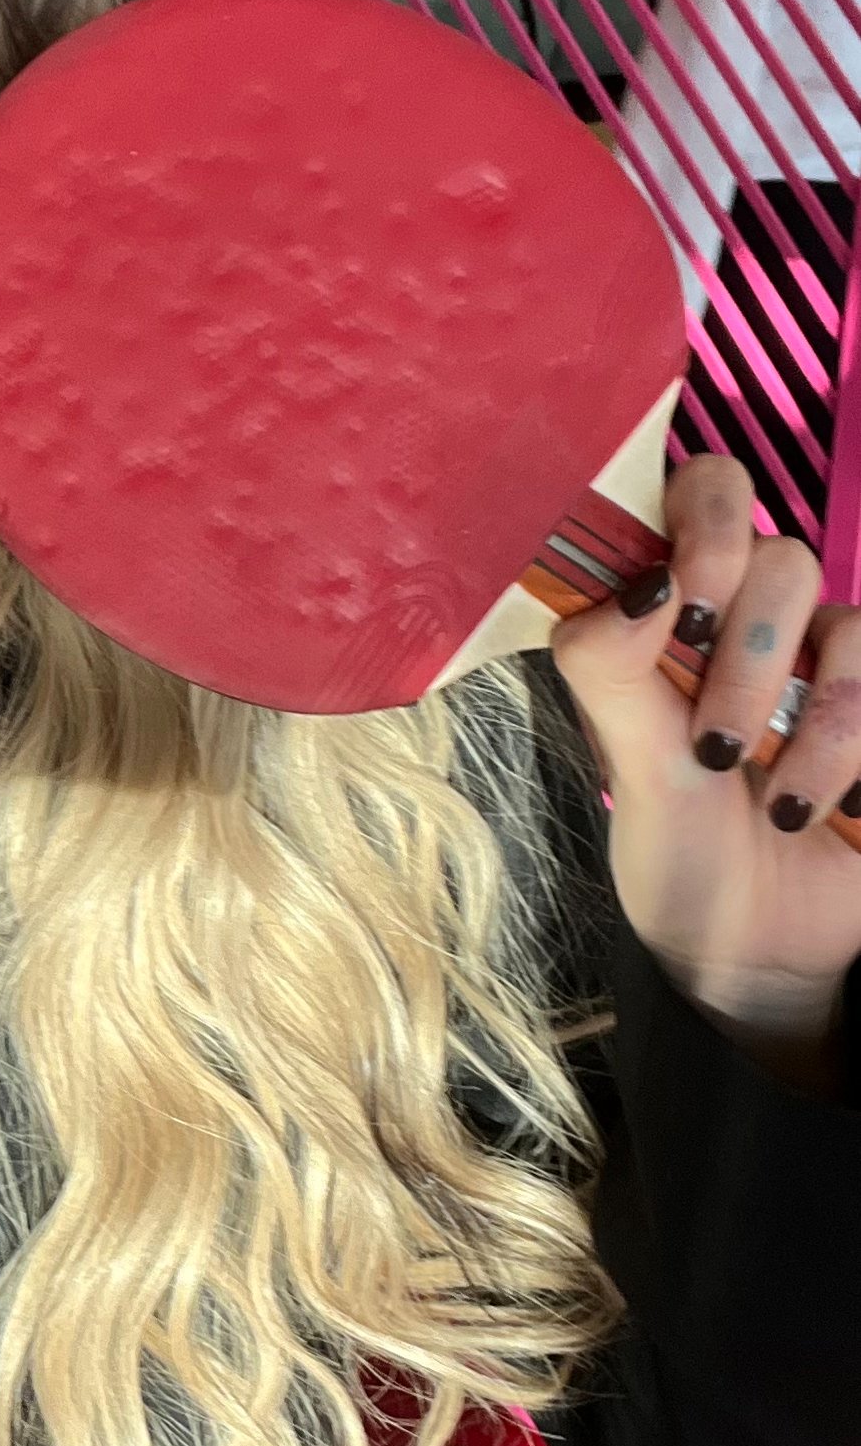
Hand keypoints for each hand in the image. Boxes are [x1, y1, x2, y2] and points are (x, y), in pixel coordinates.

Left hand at [548, 451, 860, 1032]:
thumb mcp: (627, 763)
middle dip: (748, 659)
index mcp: (682, 614)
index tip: (687, 607)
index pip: (708, 492)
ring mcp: (838, 665)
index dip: (707, 524)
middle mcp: (764, 623)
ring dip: (817, 728)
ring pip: (853, 626)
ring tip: (777, 806)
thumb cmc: (677, 851)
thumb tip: (640, 583)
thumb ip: (610, 665)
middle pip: (784, 558)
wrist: (758, 953)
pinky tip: (835, 812)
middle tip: (716, 748)